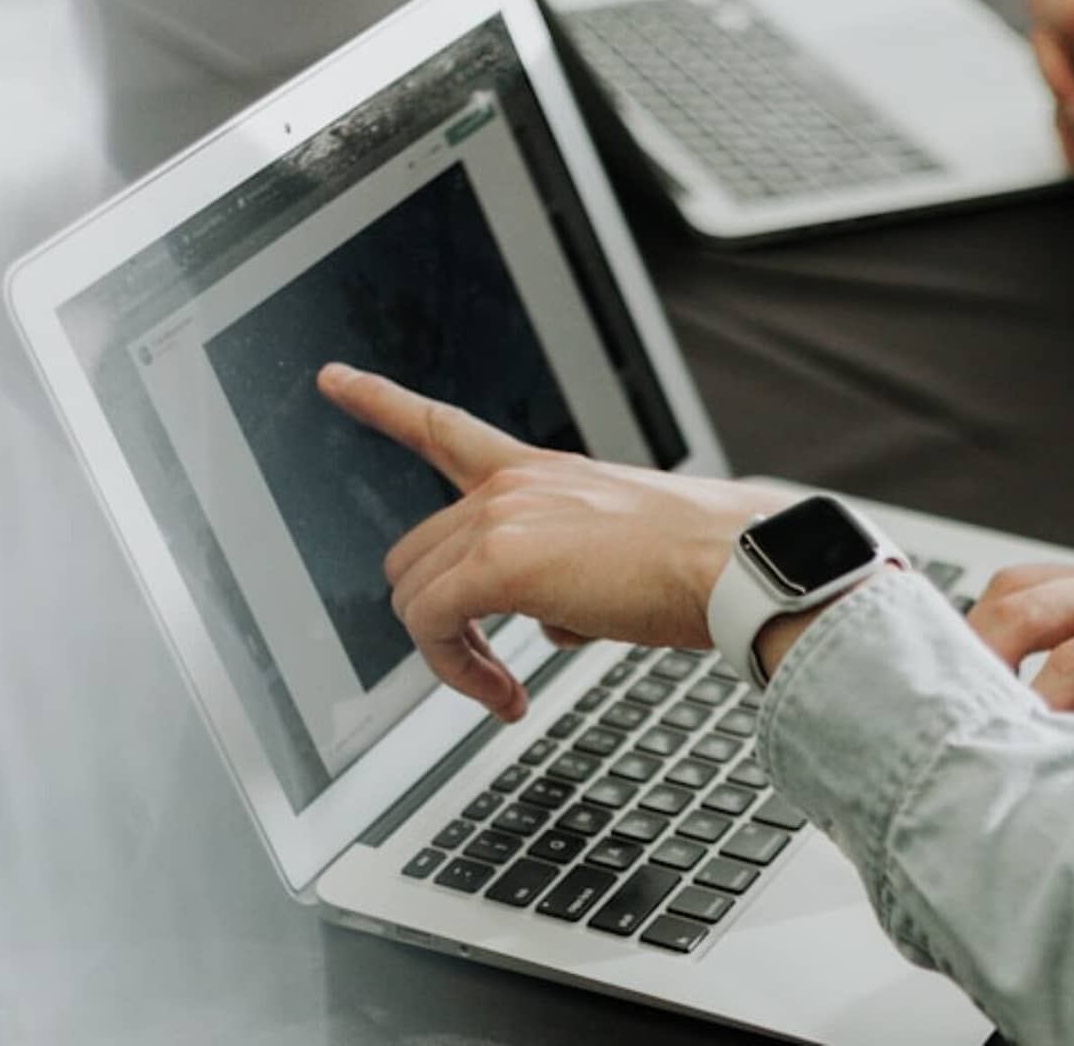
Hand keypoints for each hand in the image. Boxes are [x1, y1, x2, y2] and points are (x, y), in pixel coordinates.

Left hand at [317, 362, 791, 720]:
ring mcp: (503, 516)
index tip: (334, 378)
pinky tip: (506, 696)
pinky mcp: (499, 563)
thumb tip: (554, 625)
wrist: (739, 565)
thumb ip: (572, 577)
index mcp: (544, 472)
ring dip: (452, 655)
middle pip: (416, 554)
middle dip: (441, 618)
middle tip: (491, 667)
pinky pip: (432, 626)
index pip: (445, 428)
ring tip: (504, 689)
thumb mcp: (626, 555)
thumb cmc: (707, 564)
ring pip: (416, 596)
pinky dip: (458, 671)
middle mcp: (515, 484)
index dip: (381, 401)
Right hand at [967, 554, 1073, 811]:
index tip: (1007, 747)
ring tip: (963, 688)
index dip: (1035, 705)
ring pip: (1027, 582)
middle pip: (1031, 600)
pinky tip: (994, 662)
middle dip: (982, 653)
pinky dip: (1010, 619)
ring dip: (987, 629)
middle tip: (953, 711)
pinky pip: (1045, 583)